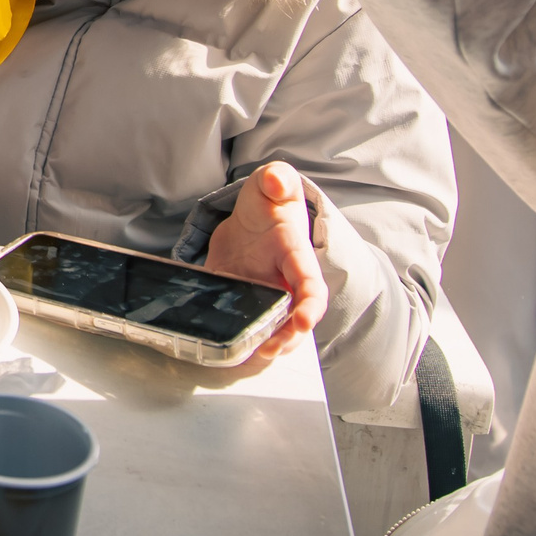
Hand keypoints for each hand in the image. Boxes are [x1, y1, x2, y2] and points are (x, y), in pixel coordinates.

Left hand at [204, 162, 328, 360]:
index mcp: (295, 254)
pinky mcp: (243, 302)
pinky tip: (226, 352)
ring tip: (250, 356)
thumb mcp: (272, 184)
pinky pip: (244, 326)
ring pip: (273, 329)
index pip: (310, 282)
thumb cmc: (268, 204)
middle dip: (287, 337)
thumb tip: (275, 180)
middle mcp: (285, 282)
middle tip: (271, 349)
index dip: (309, 302)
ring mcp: (265, 296)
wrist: (252, 220)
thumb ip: (277, 179)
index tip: (305, 319)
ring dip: (265, 345)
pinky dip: (238, 341)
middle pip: (294, 318)